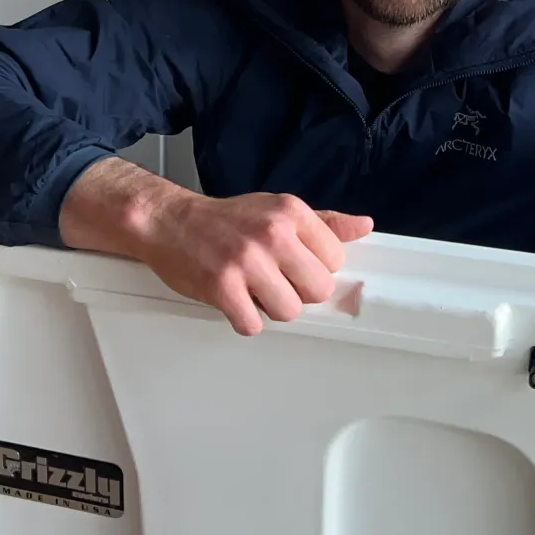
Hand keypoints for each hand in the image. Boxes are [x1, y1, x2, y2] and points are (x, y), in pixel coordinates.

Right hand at [135, 190, 373, 335]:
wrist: (170, 221)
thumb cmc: (227, 219)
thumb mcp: (277, 209)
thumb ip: (323, 223)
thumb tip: (364, 226)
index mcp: (290, 213)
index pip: (335, 260)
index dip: (315, 268)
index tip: (295, 264)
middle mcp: (272, 234)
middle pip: (318, 290)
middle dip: (299, 292)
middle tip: (276, 281)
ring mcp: (246, 261)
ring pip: (289, 311)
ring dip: (271, 308)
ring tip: (254, 290)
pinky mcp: (221, 286)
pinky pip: (253, 324)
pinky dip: (244, 319)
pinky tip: (234, 300)